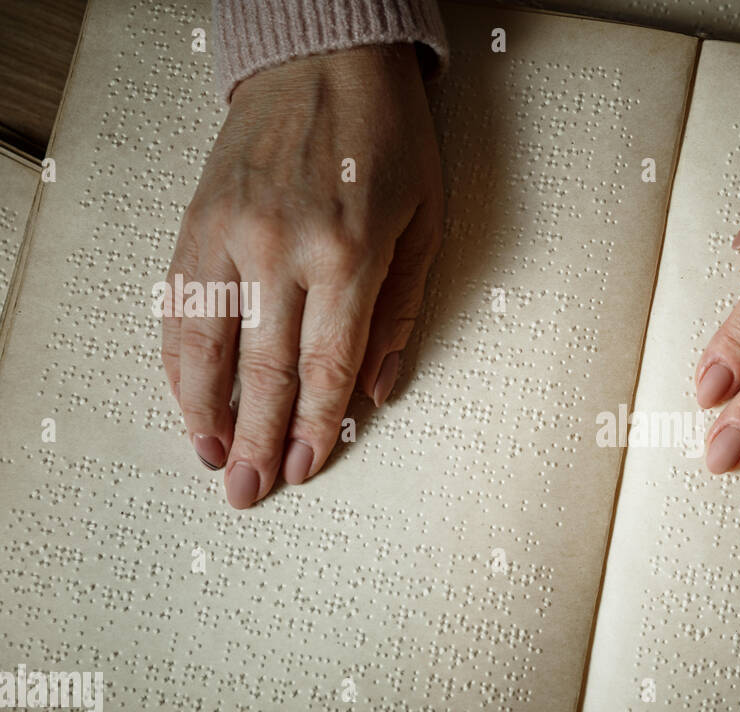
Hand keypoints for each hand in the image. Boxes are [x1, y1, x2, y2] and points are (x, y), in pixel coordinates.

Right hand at [161, 44, 441, 508]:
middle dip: (259, 442)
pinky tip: (186, 396)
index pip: (327, 371)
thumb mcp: (427, 223)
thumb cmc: (388, 140)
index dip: (317, 430)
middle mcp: (283, 250)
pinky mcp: (197, 220)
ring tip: (212, 457)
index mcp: (351, 256)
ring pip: (207, 345)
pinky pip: (179, 305)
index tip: (308, 470)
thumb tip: (380, 391)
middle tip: (249, 493)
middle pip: (265, 372)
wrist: (325, 57)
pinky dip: (178, 358)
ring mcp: (231, 234)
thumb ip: (401, 313)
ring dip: (207, 412)